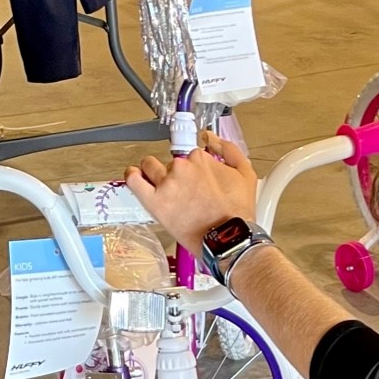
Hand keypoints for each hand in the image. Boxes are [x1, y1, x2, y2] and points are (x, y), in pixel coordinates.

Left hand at [125, 131, 257, 251]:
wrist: (227, 239)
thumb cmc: (237, 213)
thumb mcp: (246, 175)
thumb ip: (230, 150)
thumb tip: (212, 138)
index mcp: (201, 159)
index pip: (190, 154)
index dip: (193, 168)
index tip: (195, 178)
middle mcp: (182, 168)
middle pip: (171, 161)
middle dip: (176, 173)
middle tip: (184, 191)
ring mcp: (166, 184)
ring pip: (149, 166)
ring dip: (152, 172)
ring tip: (161, 187)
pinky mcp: (154, 201)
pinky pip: (134, 180)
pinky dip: (132, 176)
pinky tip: (137, 177)